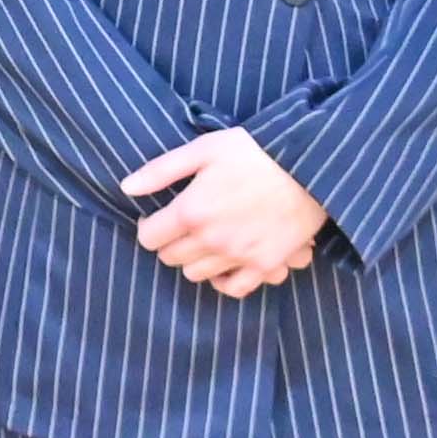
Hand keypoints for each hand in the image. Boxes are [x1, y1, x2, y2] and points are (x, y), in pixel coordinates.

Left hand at [116, 128, 329, 299]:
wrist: (309, 165)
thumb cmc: (256, 151)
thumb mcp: (205, 148)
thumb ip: (161, 170)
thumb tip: (126, 188)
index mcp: (191, 211)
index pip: (149, 238)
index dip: (149, 227)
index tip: (158, 217)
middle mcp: (211, 240)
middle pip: (170, 258)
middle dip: (170, 243)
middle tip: (183, 227)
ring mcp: (238, 256)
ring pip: (196, 275)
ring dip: (194, 260)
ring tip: (205, 241)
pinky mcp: (263, 265)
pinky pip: (232, 289)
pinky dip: (224, 280)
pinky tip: (225, 263)